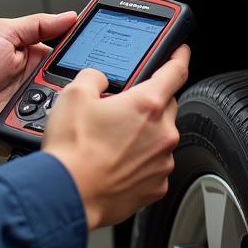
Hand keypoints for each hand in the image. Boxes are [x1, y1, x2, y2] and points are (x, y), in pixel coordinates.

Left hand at [0, 11, 77, 154]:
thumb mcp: (2, 33)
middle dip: (80, 80)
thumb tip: (70, 16)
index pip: (71, 55)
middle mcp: (42, 82)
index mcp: (38, 58)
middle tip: (79, 76)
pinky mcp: (32, 129)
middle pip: (75, 82)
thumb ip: (37, 24)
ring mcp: (39, 107)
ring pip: (68, 106)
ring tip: (56, 95)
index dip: (86, 52)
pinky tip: (52, 117)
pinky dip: (54, 123)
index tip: (102, 49)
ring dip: (66, 101)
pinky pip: (52, 127)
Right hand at [44, 44, 189, 230]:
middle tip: (121, 108)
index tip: (180, 53)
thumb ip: (94, 77)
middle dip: (148, 103)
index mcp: (147, 105)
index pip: (176, 71)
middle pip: (167, 106)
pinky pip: (154, 165)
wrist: (67, 194)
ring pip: (160, 138)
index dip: (179, 57)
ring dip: (143, 134)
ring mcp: (161, 162)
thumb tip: (99, 79)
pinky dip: (140, 161)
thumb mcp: (74, 94)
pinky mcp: (156, 187)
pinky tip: (115, 162)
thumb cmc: (72, 150)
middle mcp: (162, 133)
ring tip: (111, 141)